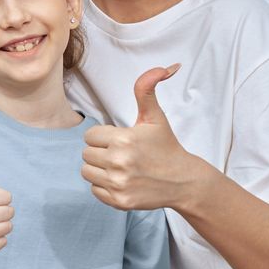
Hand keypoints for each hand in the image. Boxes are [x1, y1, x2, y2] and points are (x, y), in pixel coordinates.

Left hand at [80, 65, 205, 211]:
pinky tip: (121, 180)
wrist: (182, 181)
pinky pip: (94, 190)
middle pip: (86, 153)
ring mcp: (118, 184)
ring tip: (118, 166)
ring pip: (87, 172)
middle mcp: (119, 162)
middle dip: (100, 151)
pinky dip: (104, 186)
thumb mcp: (155, 117)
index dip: (104, 136)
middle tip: (120, 153)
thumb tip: (162, 67)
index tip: (120, 140)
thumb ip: (147, 90)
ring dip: (98, 168)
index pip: (90, 136)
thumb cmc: (166, 147)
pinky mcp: (119, 201)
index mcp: (123, 139)